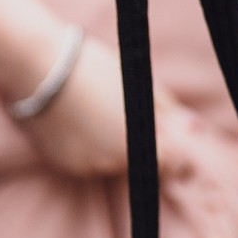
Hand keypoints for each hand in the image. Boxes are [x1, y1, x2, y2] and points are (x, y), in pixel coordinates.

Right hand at [20, 34, 198, 183]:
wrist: (40, 70)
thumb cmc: (95, 70)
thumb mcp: (140, 85)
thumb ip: (169, 114)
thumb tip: (196, 130)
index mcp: (137, 144)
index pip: (171, 165)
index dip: (181, 158)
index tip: (181, 147)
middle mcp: (112, 163)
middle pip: (139, 162)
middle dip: (141, 143)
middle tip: (127, 111)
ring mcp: (86, 166)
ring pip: (111, 162)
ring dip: (113, 144)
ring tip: (100, 110)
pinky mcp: (64, 165)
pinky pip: (88, 161)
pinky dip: (90, 146)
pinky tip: (81, 120)